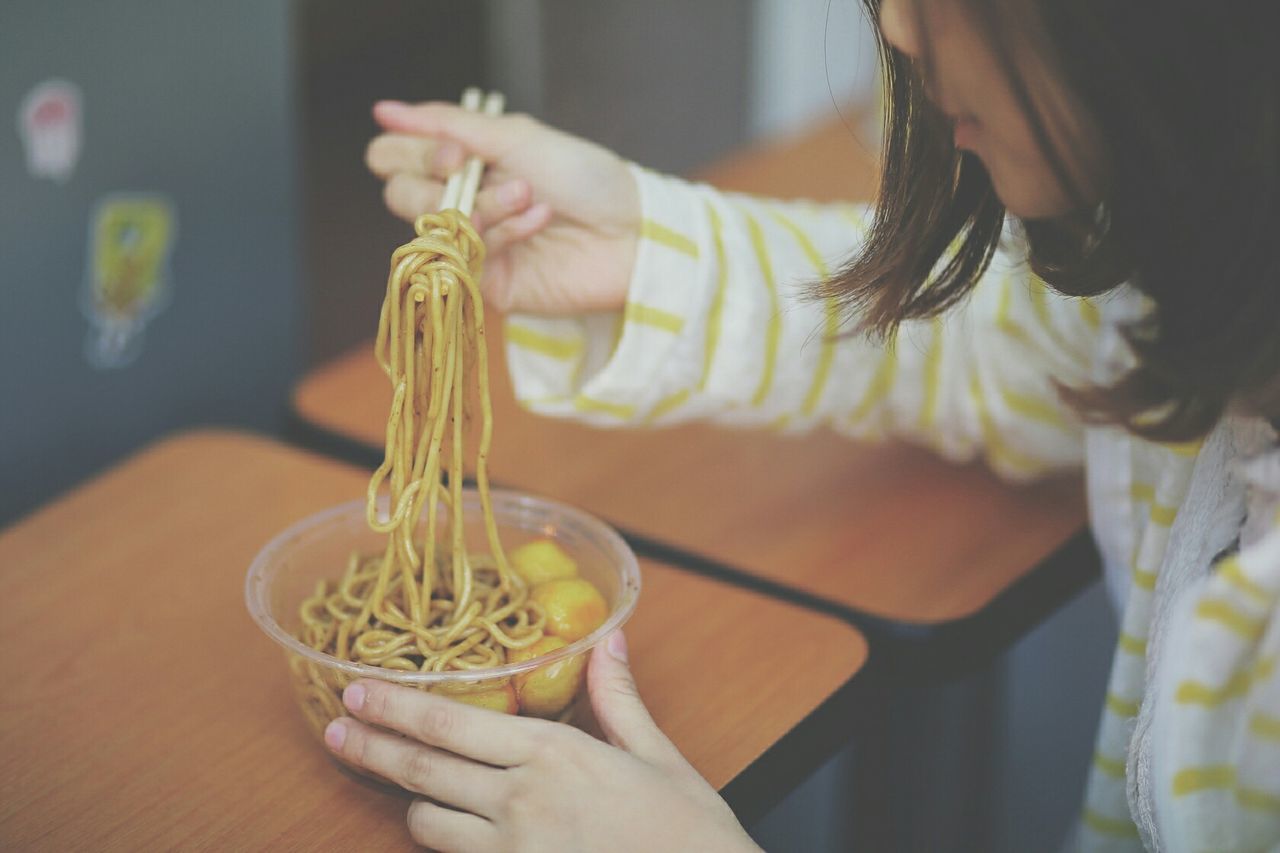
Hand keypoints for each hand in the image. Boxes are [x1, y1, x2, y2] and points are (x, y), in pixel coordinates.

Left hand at [324, 631, 757, 852]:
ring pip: (428, 826)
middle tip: (334, 731)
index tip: (356, 693)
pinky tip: (441, 831)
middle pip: (422, 771)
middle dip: (371, 747)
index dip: (395, 706)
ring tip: (401, 786)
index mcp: (553, 754)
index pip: (451, 723)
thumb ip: (618, 698)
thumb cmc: (688, 831)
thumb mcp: (657, 756)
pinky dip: (443, 846)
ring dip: (410, 804)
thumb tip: (609, 639)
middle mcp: (521, 802)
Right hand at [366, 101, 639, 315]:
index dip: (413, 152)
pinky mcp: (487, 284)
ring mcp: (471, 246)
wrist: (632, 231)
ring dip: (482, 204)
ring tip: (529, 195)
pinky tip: (539, 220)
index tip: (455, 151)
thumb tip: (383, 109)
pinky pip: (465, 259)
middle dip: (440, 182)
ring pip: (429, 226)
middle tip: (479, 174)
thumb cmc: (585, 177)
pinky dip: (502, 232)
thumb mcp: (517, 136)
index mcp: (463, 162)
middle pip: (399, 194)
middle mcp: (459, 202)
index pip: (393, 156)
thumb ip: (448, 125)